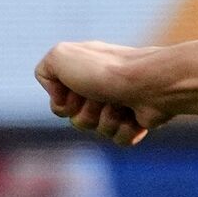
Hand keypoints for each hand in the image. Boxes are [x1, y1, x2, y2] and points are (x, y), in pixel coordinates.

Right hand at [35, 42, 172, 145]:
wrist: (152, 83)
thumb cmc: (106, 70)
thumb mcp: (61, 57)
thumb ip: (45, 70)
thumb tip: (59, 98)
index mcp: (86, 71)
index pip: (60, 103)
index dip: (63, 102)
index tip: (75, 88)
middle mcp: (104, 85)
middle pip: (77, 120)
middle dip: (85, 113)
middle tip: (101, 96)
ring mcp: (123, 103)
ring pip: (99, 130)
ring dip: (106, 120)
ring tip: (122, 104)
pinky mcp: (140, 119)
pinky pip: (120, 139)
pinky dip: (125, 130)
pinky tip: (135, 115)